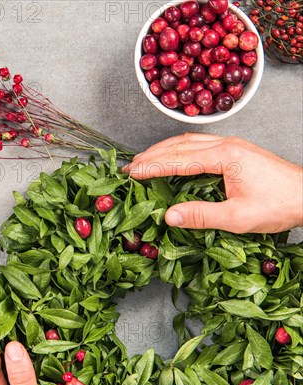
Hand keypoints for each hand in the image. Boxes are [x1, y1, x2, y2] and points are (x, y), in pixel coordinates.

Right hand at [123, 133, 302, 233]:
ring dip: (163, 149)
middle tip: (130, 167)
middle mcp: (227, 144)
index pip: (179, 160)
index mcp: (226, 156)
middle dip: (152, 155)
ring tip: (143, 160)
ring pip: (189, 141)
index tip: (131, 174)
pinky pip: (199, 143)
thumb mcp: (239, 218)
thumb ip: (201, 216)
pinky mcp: (236, 150)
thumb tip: (168, 215)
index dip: (152, 167)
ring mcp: (232, 144)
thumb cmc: (280, 205)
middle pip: (180, 145)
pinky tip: (172, 156)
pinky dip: (179, 149)